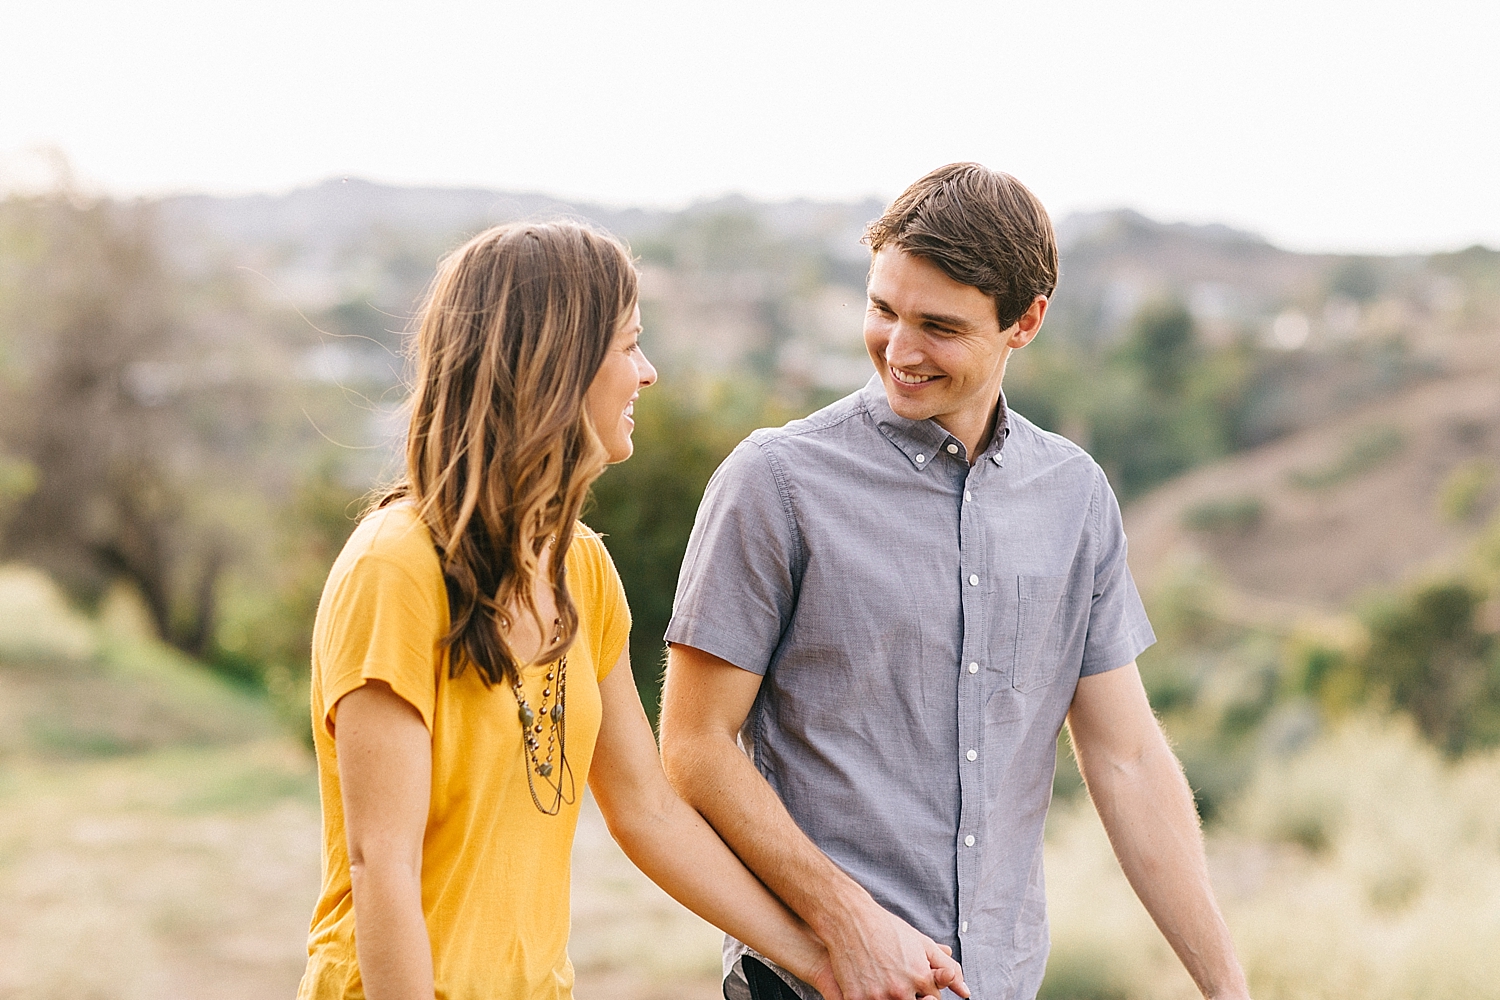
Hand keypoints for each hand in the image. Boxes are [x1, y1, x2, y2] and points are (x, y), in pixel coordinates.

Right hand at [818, 896, 967, 999]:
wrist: (849, 919)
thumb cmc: (887, 929)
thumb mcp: (922, 944)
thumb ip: (948, 968)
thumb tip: (965, 991)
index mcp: (920, 978)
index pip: (933, 999)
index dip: (924, 988)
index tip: (912, 976)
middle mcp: (900, 990)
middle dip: (910, 995)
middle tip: (897, 977)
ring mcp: (878, 997)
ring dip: (890, 997)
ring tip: (883, 979)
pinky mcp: (855, 999)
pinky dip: (870, 997)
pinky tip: (868, 983)